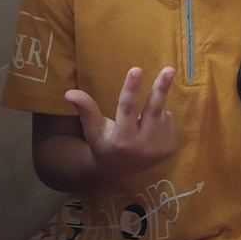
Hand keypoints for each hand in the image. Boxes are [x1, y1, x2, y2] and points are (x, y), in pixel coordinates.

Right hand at [65, 66, 176, 180]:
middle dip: (161, 88)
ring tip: (142, 116)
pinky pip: (170, 120)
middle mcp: (142, 146)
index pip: (127, 109)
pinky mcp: (171, 148)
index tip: (136, 69)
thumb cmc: (103, 144)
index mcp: (121, 139)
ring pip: (161, 113)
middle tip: (169, 69)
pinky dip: (161, 116)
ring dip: (154, 106)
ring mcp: (160, 148)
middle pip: (153, 110)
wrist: (120, 170)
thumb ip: (85, 109)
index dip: (131, 89)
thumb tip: (69, 93)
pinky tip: (150, 126)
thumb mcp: (93, 129)